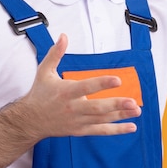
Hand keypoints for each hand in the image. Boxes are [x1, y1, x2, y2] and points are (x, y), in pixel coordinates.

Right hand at [20, 34, 141, 137]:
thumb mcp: (44, 71)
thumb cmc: (39, 93)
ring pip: (102, 119)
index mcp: (65, 92)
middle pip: (97, 108)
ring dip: (120, 116)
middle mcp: (73, 108)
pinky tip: (131, 126)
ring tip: (137, 110)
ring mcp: (78, 121)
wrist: (30, 120)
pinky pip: (100, 131)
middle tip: (133, 102)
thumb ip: (55, 53)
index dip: (102, 83)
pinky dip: (116, 130)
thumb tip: (63, 36)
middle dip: (116, 105)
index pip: (86, 87)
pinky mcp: (80, 130)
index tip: (117, 79)